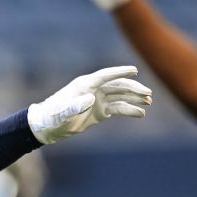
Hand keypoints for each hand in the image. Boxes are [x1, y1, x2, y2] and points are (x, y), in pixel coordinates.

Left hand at [28, 66, 151, 144]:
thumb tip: (90, 99)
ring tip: (149, 101)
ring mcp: (98, 100)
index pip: (105, 75)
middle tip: (148, 94)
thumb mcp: (62, 113)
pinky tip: (141, 113)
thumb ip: (74, 105)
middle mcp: (93, 89)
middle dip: (133, 88)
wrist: (48, 126)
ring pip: (121, 96)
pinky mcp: (100, 111)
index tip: (135, 70)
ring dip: (135, 98)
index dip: (120, 72)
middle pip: (118, 85)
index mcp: (84, 85)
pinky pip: (118, 108)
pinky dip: (129, 110)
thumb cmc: (52, 116)